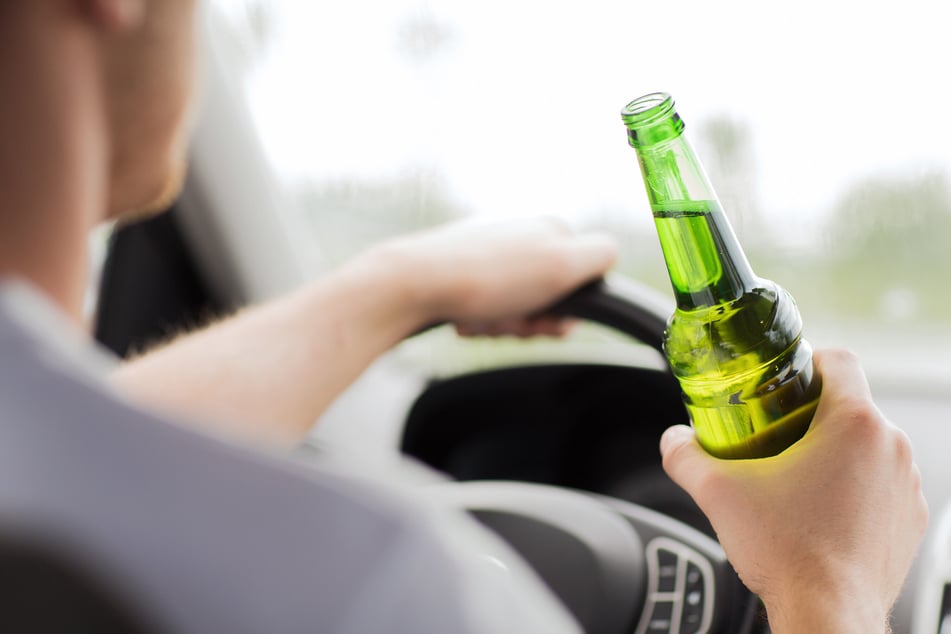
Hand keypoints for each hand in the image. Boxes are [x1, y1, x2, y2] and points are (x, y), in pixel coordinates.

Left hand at [369, 217, 617, 336]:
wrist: (412, 285)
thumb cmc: (486, 278)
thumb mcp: (561, 264)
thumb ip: (600, 256)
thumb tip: (608, 257)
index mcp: (548, 230)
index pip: (583, 281)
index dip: (568, 309)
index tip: (548, 319)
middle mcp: (520, 236)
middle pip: (546, 299)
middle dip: (530, 321)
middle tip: (509, 321)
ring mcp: (489, 253)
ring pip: (515, 309)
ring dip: (502, 325)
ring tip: (480, 320)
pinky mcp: (459, 273)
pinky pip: (484, 310)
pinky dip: (478, 323)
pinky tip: (463, 321)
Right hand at [659, 349, 927, 633]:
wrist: (827, 615)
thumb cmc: (788, 554)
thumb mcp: (718, 492)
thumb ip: (685, 455)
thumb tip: (673, 439)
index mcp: (854, 424)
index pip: (838, 358)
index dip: (805, 358)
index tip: (783, 377)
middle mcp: (891, 447)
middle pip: (851, 402)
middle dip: (811, 411)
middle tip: (773, 431)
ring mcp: (908, 484)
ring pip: (869, 443)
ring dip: (836, 449)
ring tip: (796, 473)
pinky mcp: (911, 517)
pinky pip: (883, 481)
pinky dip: (856, 485)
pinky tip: (821, 506)